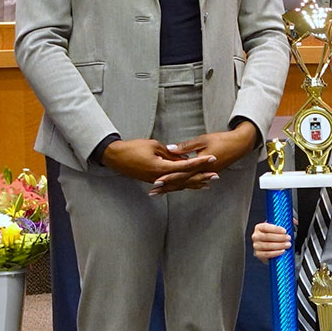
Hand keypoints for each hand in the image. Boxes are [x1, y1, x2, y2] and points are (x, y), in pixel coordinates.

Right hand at [101, 138, 217, 193]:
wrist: (115, 157)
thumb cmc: (133, 148)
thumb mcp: (154, 146)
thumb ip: (169, 153)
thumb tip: (181, 157)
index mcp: (161, 168)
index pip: (185, 165)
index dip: (200, 161)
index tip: (212, 158)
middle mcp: (160, 177)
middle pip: (185, 178)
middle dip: (201, 176)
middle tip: (216, 175)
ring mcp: (156, 180)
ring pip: (178, 184)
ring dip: (194, 183)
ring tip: (208, 182)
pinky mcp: (153, 180)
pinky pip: (171, 183)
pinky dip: (182, 183)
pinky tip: (190, 184)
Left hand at [158, 122, 258, 194]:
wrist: (240, 144)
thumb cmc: (222, 140)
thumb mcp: (202, 140)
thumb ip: (186, 146)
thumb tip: (170, 149)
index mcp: (200, 165)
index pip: (181, 173)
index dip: (168, 178)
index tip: (156, 182)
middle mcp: (202, 172)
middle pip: (182, 182)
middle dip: (167, 187)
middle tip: (154, 192)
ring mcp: (206, 174)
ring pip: (187, 183)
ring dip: (173, 187)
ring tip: (161, 191)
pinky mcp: (208, 172)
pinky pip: (193, 181)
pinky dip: (184, 184)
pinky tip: (178, 186)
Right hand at [252, 222, 290, 263]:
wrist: (268, 246)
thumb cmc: (272, 235)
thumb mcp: (276, 227)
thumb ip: (284, 222)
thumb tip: (294, 221)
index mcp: (259, 227)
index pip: (266, 227)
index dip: (276, 229)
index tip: (285, 230)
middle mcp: (256, 236)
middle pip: (268, 237)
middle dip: (280, 238)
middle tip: (288, 238)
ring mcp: (256, 246)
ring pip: (268, 246)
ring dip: (279, 245)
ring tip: (287, 244)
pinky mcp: (258, 254)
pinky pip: (267, 254)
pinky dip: (275, 253)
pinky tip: (282, 251)